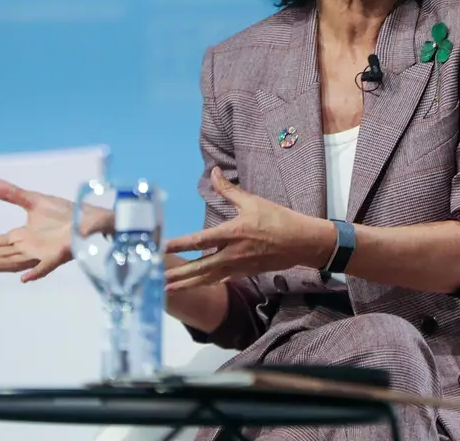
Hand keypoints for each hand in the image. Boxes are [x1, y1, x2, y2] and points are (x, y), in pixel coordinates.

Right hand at [0, 178, 113, 282]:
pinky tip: (23, 278)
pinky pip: (46, 266)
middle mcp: (28, 248)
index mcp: (21, 237)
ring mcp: (42, 253)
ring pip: (14, 262)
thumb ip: (13, 194)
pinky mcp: (59, 255)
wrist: (88, 217)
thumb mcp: (34, 201)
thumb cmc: (64, 213)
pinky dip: (35, 272)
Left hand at [162, 167, 334, 290]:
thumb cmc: (278, 219)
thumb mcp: (252, 201)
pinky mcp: (245, 273)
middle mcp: (232, 253)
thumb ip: (228, 189)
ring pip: (208, 277)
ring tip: (168, 289)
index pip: (199, 241)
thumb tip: (213, 171)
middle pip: (199, 266)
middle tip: (158, 278)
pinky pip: (221, 280)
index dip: (179, 244)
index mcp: (232, 233)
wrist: (301, 242)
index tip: (162, 247)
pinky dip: (206, 283)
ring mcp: (239, 266)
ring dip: (187, 283)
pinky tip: (195, 286)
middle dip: (178, 273)